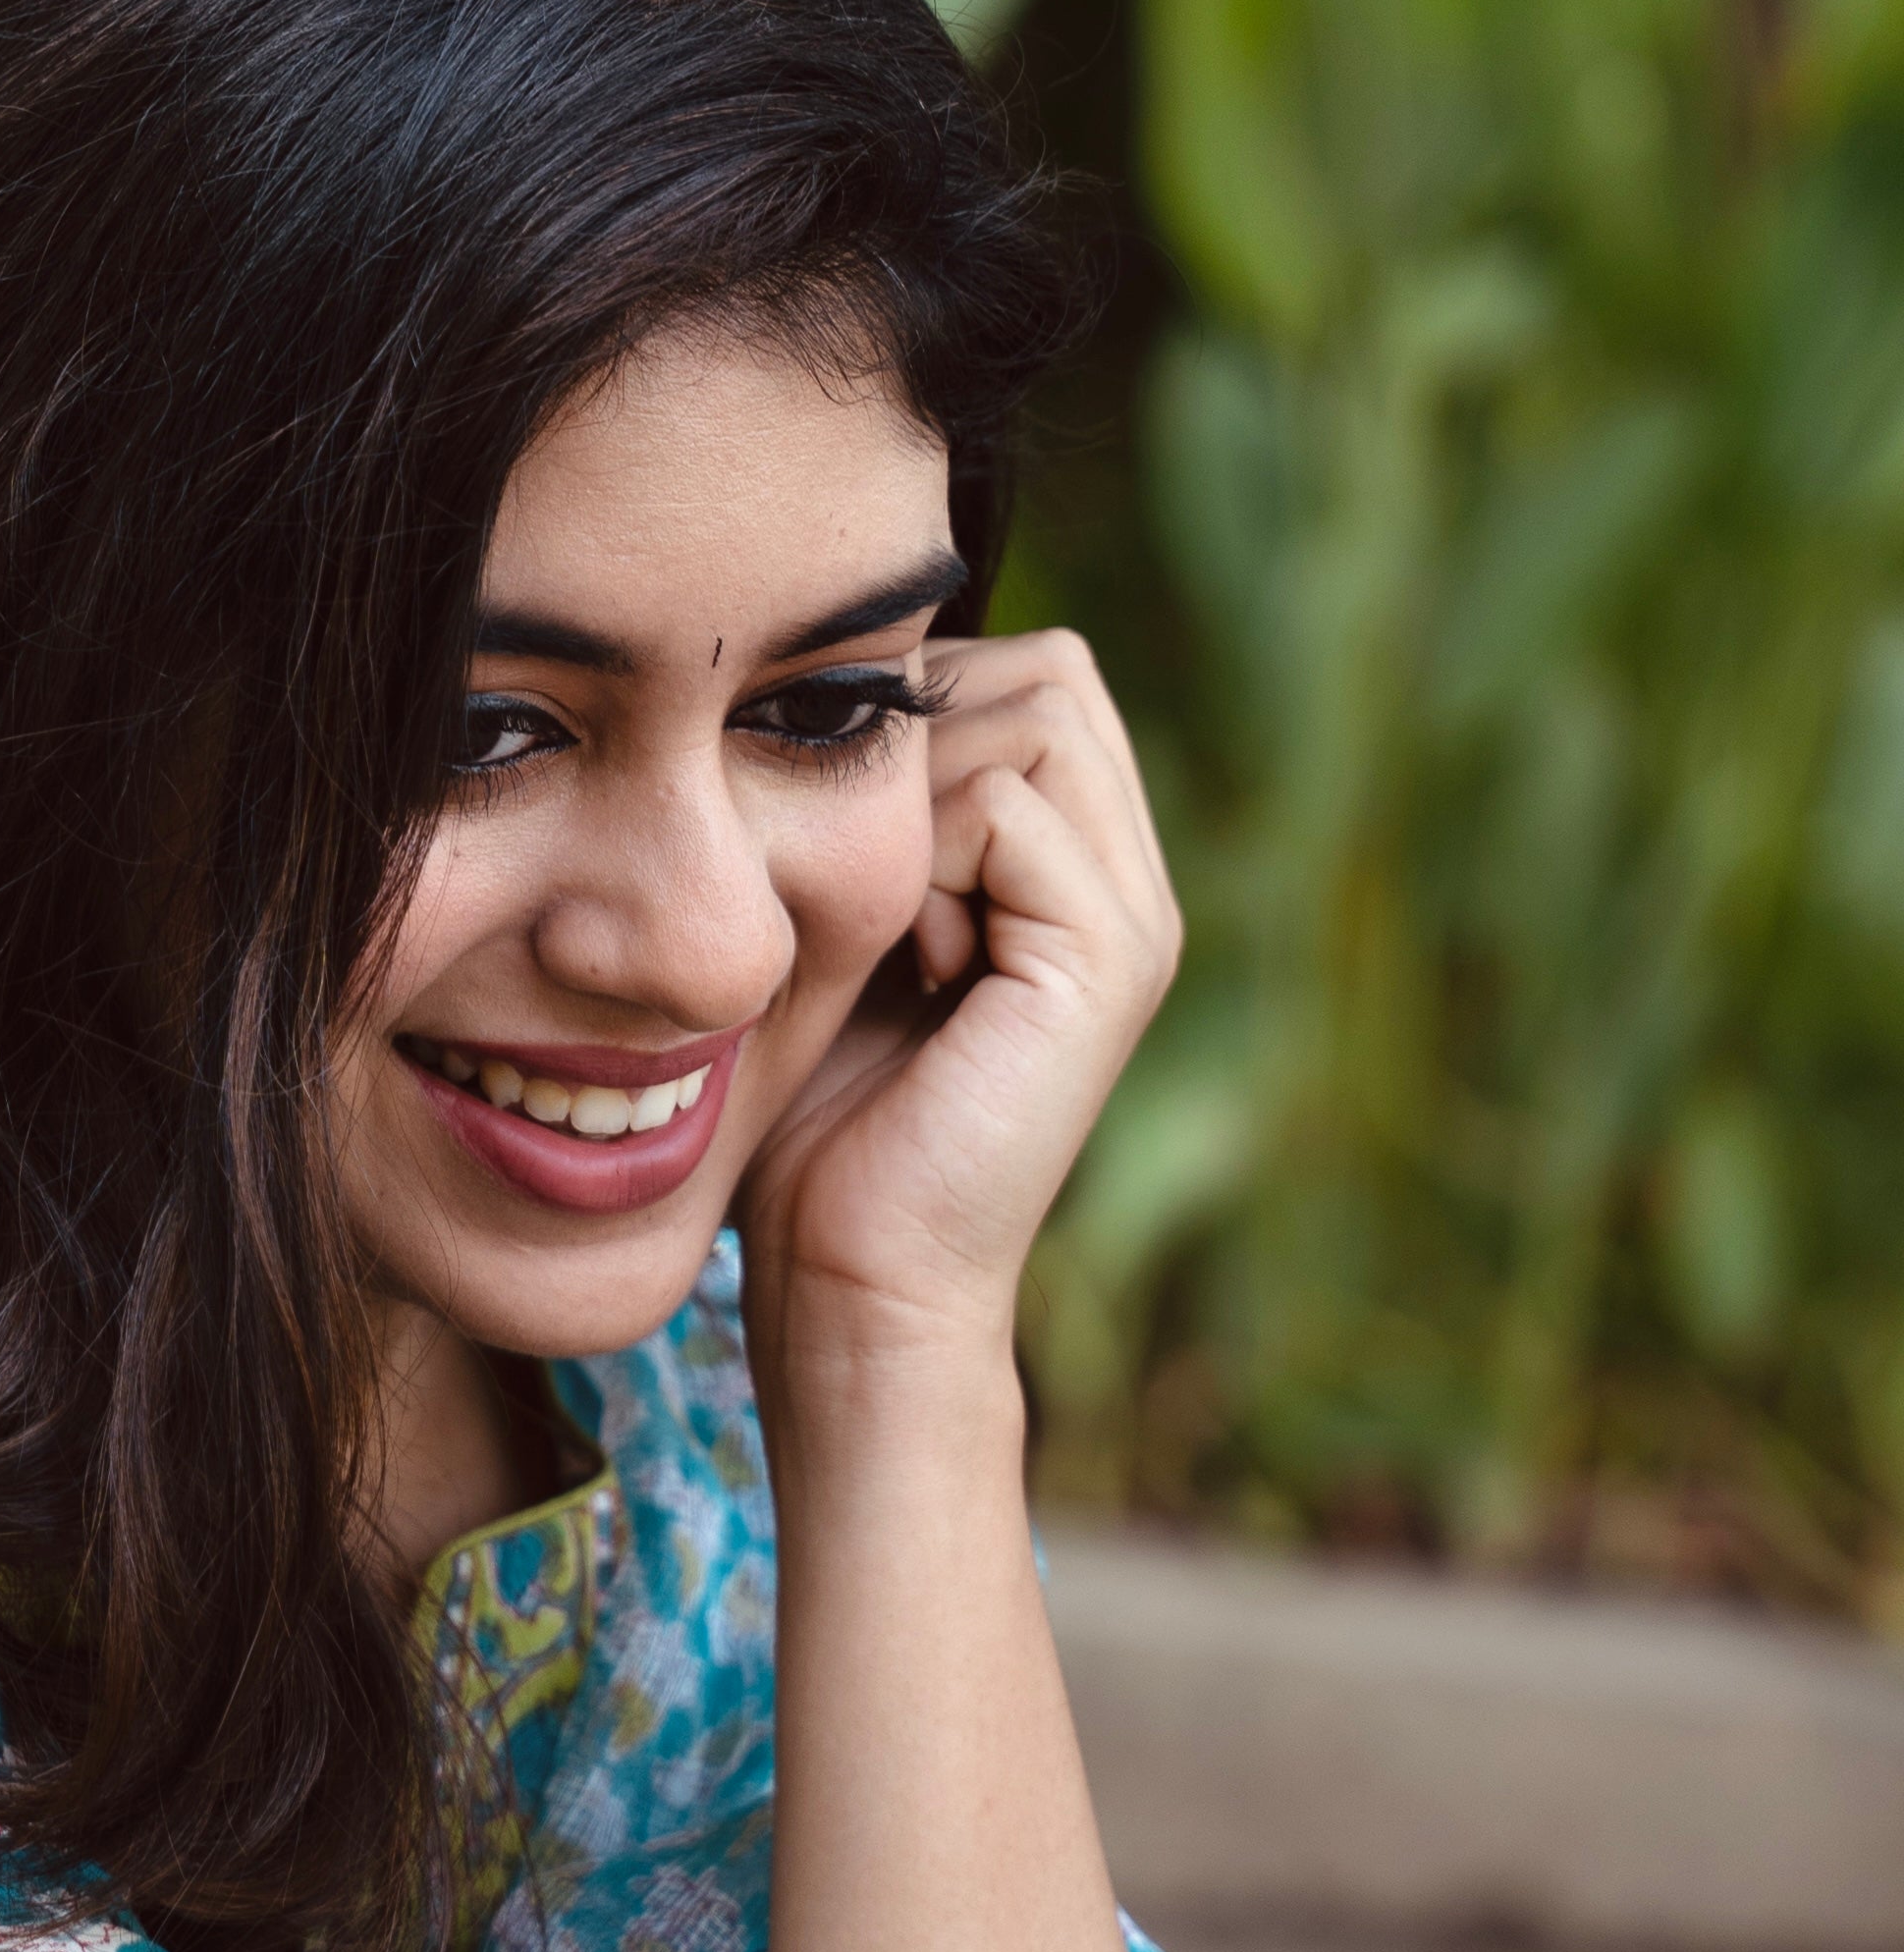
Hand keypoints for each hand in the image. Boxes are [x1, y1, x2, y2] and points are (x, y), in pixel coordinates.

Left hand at [733, 630, 1179, 1382]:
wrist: (852, 1281)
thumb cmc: (816, 1115)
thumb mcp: (842, 921)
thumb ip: (877, 806)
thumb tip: (842, 672)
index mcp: (1079, 866)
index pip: (1031, 670)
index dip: (919, 711)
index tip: (845, 833)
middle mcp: (1130, 881)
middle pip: (1048, 671)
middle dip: (925, 734)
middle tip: (865, 866)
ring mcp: (1136, 920)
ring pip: (1033, 717)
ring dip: (923, 794)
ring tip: (892, 923)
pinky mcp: (1112, 962)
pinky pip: (1010, 807)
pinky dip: (926, 863)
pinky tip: (913, 965)